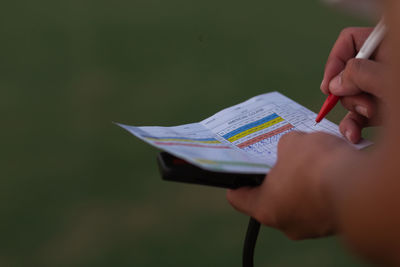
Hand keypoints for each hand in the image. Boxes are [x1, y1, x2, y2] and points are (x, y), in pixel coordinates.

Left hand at [227, 131, 355, 239]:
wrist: (362, 188)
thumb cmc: (316, 165)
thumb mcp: (292, 143)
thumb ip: (283, 147)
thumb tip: (289, 149)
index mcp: (264, 208)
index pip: (237, 198)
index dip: (237, 181)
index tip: (243, 169)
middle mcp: (284, 224)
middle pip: (269, 199)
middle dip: (274, 179)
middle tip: (280, 161)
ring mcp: (309, 228)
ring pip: (296, 202)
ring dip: (299, 185)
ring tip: (307, 164)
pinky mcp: (330, 225)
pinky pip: (317, 205)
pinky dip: (318, 191)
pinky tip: (325, 174)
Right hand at [321, 27, 388, 142]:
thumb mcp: (388, 76)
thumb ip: (358, 74)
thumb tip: (334, 85)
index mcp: (384, 47)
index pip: (349, 41)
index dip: (335, 61)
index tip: (329, 84)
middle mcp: (380, 67)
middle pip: (347, 73)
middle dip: (348, 92)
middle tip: (361, 102)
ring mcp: (380, 90)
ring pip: (351, 97)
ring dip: (352, 111)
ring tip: (368, 116)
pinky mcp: (384, 111)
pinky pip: (358, 117)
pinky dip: (353, 127)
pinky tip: (353, 136)